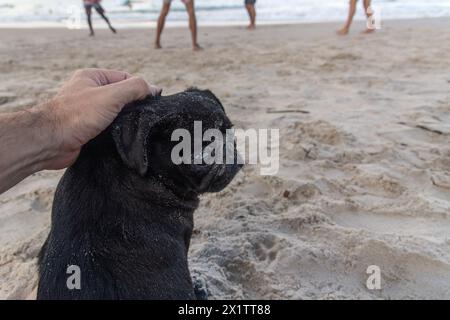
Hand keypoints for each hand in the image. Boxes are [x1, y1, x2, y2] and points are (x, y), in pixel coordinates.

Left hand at [38, 69, 161, 168]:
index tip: (152, 102)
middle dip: (134, 107)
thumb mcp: (111, 95)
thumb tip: (153, 89)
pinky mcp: (88, 129)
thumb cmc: (77, 115)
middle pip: (122, 97)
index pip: (125, 78)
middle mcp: (90, 92)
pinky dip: (117, 133)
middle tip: (144, 117)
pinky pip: (109, 128)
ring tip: (135, 129)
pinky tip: (124, 138)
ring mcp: (88, 112)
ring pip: (116, 114)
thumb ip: (134, 88)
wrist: (50, 142)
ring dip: (125, 121)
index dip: (140, 89)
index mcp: (93, 77)